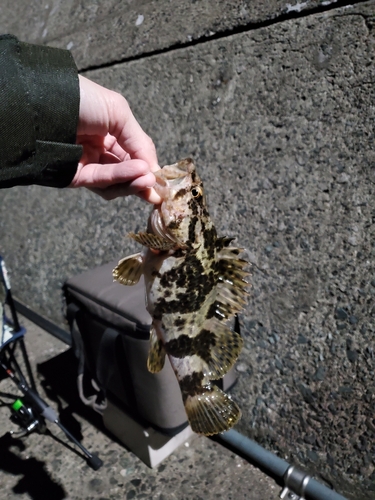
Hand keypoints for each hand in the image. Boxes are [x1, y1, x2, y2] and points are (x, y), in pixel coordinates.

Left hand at [70, 75, 161, 202]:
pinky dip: (122, 178)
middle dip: (143, 180)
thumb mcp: (119, 113)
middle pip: (127, 173)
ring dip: (134, 181)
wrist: (48, 103)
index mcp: (109, 133)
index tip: (163, 178)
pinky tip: (137, 173)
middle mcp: (99, 151)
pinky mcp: (77, 177)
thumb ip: (140, 142)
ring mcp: (88, 165)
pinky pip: (103, 180)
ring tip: (148, 178)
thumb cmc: (84, 99)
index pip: (134, 155)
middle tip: (158, 188)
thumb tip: (155, 171)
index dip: (148, 166)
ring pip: (116, 182)